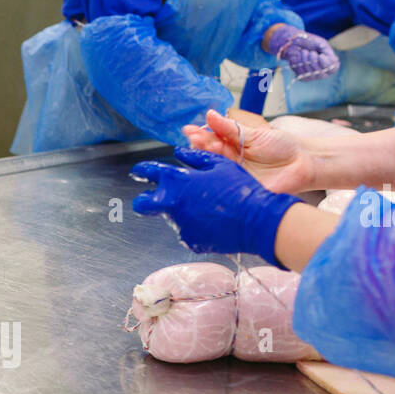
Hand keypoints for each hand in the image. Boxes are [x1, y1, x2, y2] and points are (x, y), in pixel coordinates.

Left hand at [130, 147, 298, 266]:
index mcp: (178, 180)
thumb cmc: (240, 189)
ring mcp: (180, 225)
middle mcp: (172, 204)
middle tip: (154, 197)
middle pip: (142, 204)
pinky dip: (195, 226)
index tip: (138, 172)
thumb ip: (195, 158)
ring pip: (170, 217)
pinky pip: (186, 231)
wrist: (256, 221)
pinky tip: (212, 221)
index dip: (141, 171)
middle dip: (145, 199)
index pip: (148, 172)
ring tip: (207, 208)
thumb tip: (179, 152)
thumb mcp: (220, 164)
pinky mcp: (189, 240)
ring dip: (181, 211)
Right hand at [184, 109, 313, 193]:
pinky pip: (226, 189)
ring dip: (209, 160)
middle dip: (201, 146)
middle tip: (196, 139)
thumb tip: (210, 115)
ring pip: (215, 170)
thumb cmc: (282, 147)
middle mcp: (229, 162)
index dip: (200, 136)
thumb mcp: (255, 134)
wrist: (302, 163)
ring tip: (207, 148)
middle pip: (209, 155)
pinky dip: (218, 182)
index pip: (211, 140)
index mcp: (232, 146)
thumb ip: (231, 127)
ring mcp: (234, 177)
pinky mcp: (241, 191)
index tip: (190, 130)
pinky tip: (212, 174)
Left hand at [267, 24, 339, 79]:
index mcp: (330, 62)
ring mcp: (313, 76)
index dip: (327, 64)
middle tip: (311, 52)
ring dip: (305, 60)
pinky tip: (299, 56)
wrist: (295, 43)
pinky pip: (301, 74)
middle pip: (321, 73)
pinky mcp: (303, 78)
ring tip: (304, 52)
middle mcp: (323, 72)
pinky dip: (299, 63)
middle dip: (314, 61)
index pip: (334, 68)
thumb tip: (328, 55)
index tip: (321, 55)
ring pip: (310, 73)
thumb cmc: (310, 42)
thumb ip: (326, 50)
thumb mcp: (320, 43)